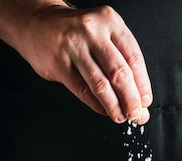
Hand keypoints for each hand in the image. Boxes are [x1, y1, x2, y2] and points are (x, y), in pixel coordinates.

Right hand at [18, 4, 151, 123]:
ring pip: (101, 84)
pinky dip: (96, 104)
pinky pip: (82, 90)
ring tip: (121, 117)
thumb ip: (119, 57)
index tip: (145, 101)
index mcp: (110, 22)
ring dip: (114, 106)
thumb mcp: (102, 32)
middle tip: (136, 115)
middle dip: (131, 99)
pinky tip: (103, 110)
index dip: (142, 84)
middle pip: (119, 73)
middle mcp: (93, 31)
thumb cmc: (75, 32)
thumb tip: (138, 94)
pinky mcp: (58, 63)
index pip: (134, 57)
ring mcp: (73, 47)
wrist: (36, 23)